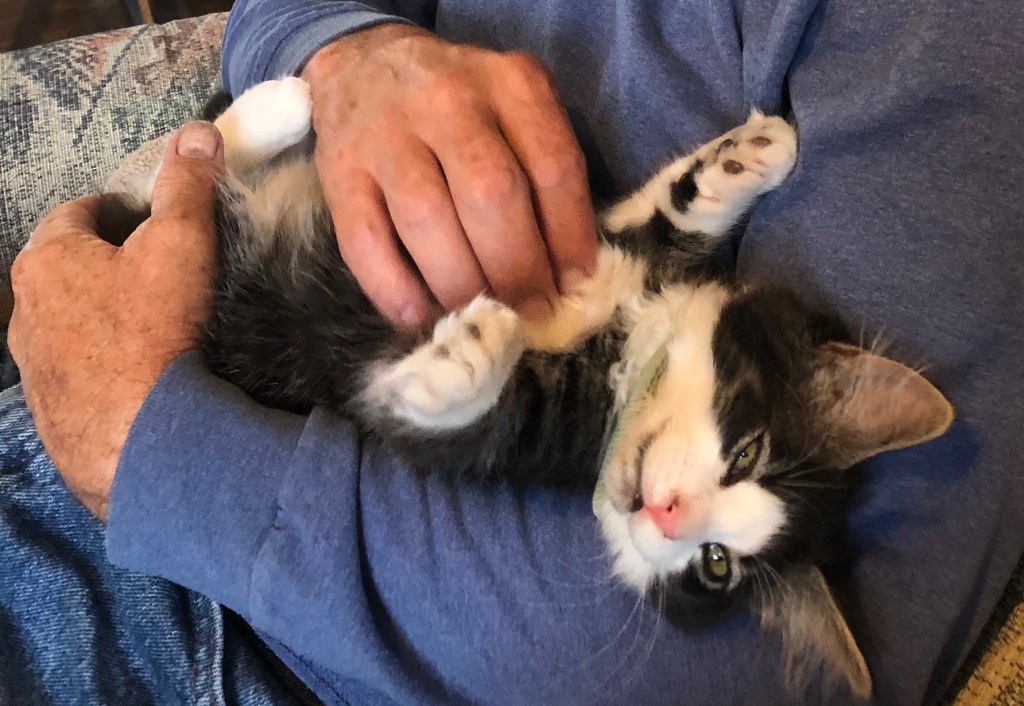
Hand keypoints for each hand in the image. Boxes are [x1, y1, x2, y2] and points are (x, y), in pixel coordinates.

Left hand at [7, 122, 223, 519]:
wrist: (141, 438)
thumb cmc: (155, 331)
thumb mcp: (181, 246)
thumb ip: (188, 187)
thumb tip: (198, 133)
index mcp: (48, 258)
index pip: (78, 214)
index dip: (119, 211)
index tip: (154, 224)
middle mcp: (25, 309)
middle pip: (68, 270)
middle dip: (106, 265)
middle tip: (158, 275)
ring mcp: (32, 365)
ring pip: (66, 323)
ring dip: (98, 318)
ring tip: (150, 330)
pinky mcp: (48, 410)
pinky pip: (74, 372)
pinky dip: (99, 366)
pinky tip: (138, 378)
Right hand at [302, 24, 597, 327]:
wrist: (365, 64)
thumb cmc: (462, 108)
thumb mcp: (515, 113)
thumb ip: (543, 176)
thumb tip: (565, 275)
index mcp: (510, 83)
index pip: (552, 167)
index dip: (568, 236)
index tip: (573, 284)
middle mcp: (448, 100)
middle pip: (490, 194)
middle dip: (516, 269)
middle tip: (530, 312)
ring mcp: (386, 133)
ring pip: (428, 220)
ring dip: (460, 284)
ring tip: (479, 316)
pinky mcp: (339, 170)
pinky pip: (365, 240)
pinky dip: (393, 288)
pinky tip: (417, 315)